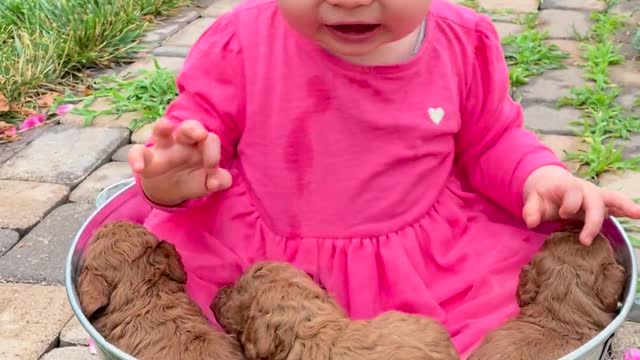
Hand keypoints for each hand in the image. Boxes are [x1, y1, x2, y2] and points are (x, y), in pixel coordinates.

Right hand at [128, 119, 231, 205]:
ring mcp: (163, 148)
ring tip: (166, 126)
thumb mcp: (208, 183)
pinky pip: (137, 152)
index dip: (213, 151)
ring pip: (161, 130)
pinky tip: (138, 168)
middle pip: (188, 126)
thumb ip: (218, 181)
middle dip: (194, 128)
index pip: (210, 140)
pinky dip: (136, 158)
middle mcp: (182, 142)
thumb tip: (218, 181)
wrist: (169, 191)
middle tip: (201, 135)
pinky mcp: (146, 158)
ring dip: (163, 126)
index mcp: (200, 146)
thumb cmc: (192, 179)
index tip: (212, 169)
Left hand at [522, 165, 639, 244]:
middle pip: (596, 201)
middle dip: (593, 220)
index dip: (569, 205)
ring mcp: (596, 196)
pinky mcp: (601, 203)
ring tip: (638, 214)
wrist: (550, 183)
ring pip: (613, 198)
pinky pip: (617, 204)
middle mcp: (585, 189)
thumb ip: (530, 210)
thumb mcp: (532, 199)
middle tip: (585, 240)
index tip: (563, 214)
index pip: (574, 193)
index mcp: (568, 186)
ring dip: (625, 206)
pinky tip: (637, 215)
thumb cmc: (543, 194)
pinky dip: (626, 209)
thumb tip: (530, 222)